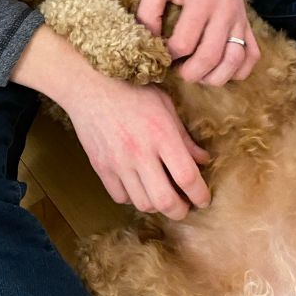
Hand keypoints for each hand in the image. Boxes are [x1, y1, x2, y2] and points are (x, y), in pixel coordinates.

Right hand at [62, 73, 210, 219]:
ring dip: (156, 205)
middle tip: (185, 205)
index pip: (187, 177)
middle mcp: (141, 153)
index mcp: (162, 135)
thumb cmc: (132, 90)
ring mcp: (118, 162)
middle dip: (180, 210)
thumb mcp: (165, 105)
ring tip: (161, 195)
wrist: (91, 84)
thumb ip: (184, 136)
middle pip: (165, 201)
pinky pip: (120, 197)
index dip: (200, 195)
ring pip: (143, 203)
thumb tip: (203, 160)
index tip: (204, 198)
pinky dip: (132, 197)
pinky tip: (137, 185)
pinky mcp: (101, 167)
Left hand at [137, 0, 259, 85]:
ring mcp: (239, 20)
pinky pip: (252, 56)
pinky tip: (221, 69)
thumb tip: (149, 40)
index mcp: (200, 2)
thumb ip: (147, 11)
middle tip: (178, 71)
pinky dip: (239, 70)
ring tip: (199, 74)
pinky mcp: (247, 25)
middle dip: (190, 73)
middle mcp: (224, 13)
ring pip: (234, 61)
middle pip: (210, 57)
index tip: (163, 50)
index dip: (169, 54)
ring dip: (215, 77)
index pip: (184, 44)